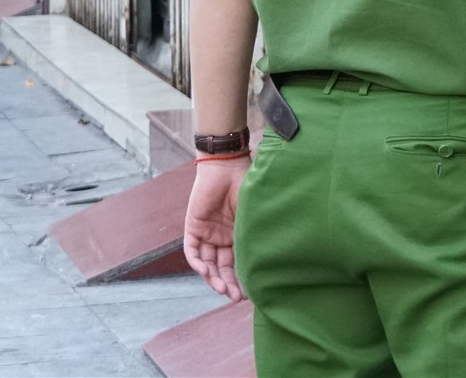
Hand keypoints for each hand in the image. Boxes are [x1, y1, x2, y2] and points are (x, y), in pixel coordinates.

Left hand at [185, 157, 250, 300]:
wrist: (228, 167)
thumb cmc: (247, 187)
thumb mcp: (254, 216)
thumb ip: (255, 235)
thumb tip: (272, 260)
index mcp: (238, 235)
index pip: (239, 262)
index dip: (243, 278)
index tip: (251, 292)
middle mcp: (222, 238)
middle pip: (223, 267)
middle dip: (229, 283)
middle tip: (237, 297)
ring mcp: (208, 234)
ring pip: (208, 263)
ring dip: (214, 278)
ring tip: (224, 289)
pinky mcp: (194, 228)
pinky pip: (193, 251)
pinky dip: (199, 263)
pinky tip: (207, 272)